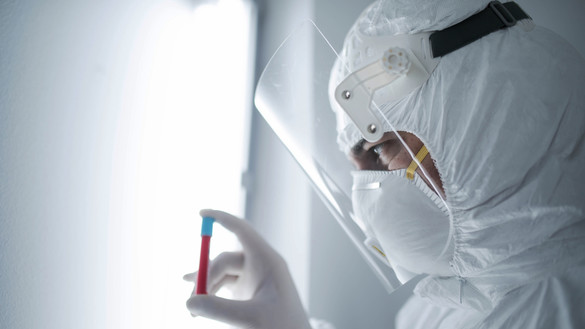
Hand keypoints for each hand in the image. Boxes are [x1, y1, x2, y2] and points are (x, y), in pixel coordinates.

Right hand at [184, 209, 310, 328]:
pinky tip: (196, 308)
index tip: (201, 213)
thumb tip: (189, 302)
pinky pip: (224, 286)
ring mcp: (254, 279)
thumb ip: (218, 309)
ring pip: (222, 274)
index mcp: (268, 261)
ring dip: (206, 288)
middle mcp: (261, 266)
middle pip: (225, 260)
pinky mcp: (248, 294)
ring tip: (191, 310)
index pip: (242, 231)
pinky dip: (210, 295)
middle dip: (206, 276)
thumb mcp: (249, 318)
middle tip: (192, 298)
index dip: (222, 219)